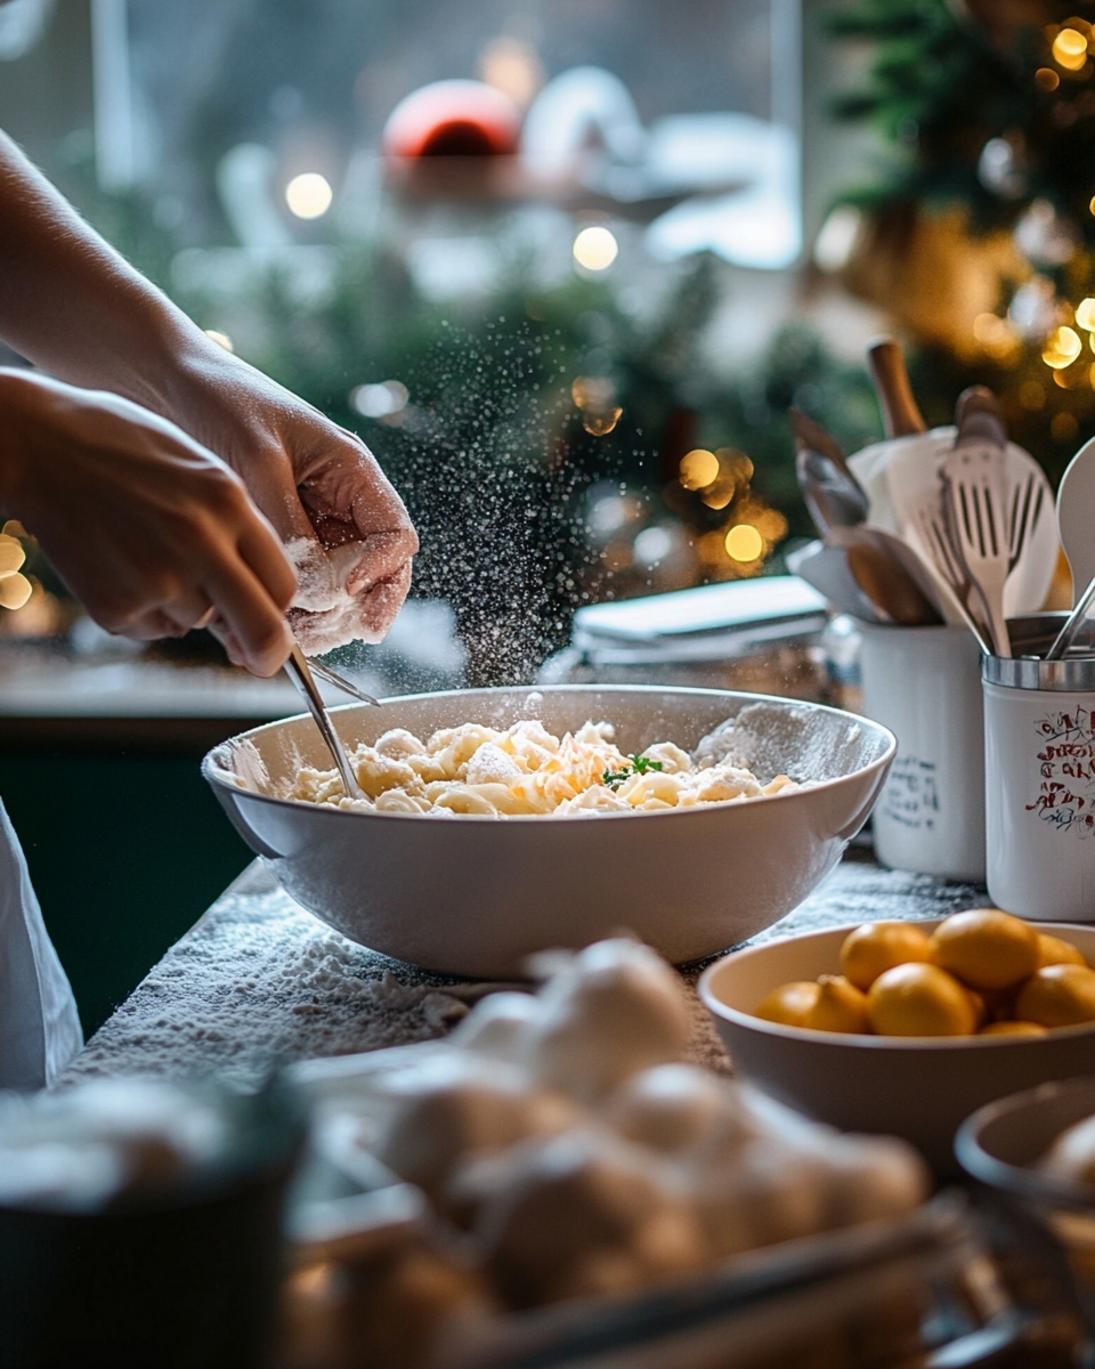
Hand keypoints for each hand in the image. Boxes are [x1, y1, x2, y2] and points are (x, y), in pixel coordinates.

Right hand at [0, 371, 296, 674]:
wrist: (40, 445)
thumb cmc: (125, 449)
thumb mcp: (202, 470)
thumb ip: (238, 529)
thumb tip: (261, 597)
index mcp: (229, 504)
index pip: (285, 585)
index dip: (283, 610)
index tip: (278, 624)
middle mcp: (200, 544)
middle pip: (262, 630)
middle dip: (266, 654)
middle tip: (260, 660)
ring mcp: (156, 578)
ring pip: (198, 622)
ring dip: (186, 606)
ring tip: (148, 554)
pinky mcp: (116, 606)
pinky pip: (154, 628)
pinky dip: (146, 610)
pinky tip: (120, 565)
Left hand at [163, 346, 417, 651]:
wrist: (165, 383)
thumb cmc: (219, 402)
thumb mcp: (257, 462)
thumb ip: (289, 526)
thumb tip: (314, 591)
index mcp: (351, 473)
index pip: (395, 537)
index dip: (380, 574)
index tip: (344, 595)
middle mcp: (339, 503)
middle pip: (372, 574)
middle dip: (349, 610)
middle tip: (312, 638)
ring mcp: (310, 524)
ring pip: (335, 590)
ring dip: (313, 620)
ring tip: (277, 638)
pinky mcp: (278, 541)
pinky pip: (294, 587)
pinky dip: (279, 612)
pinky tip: (250, 626)